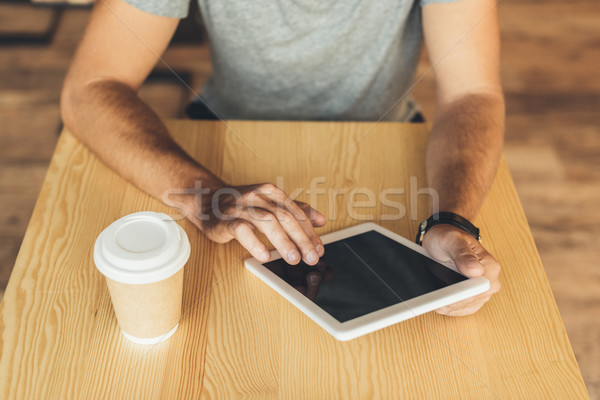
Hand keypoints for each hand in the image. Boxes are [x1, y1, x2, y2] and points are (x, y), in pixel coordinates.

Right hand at [187, 182, 325, 264]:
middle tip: (312, 257)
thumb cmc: (241, 205)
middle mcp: (258, 197)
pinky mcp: (226, 220)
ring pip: (267, 222)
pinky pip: (242, 230)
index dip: (310, 232)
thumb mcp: (269, 203)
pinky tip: (264, 256)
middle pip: (285, 217)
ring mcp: (242, 207)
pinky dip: (254, 243)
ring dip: (283, 241)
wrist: (206, 201)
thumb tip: (321, 220)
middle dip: (301, 238)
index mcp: (271, 192)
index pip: (296, 212)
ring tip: (294, 258)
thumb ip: (295, 210)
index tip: (319, 249)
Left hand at [422, 224, 500, 315]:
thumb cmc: (448, 237)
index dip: (459, 296)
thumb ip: (462, 253)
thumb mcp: (451, 239)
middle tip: (433, 299)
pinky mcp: (474, 297)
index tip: (443, 297)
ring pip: (467, 307)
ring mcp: (483, 290)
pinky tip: (440, 305)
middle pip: (471, 301)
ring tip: (434, 301)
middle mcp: (491, 280)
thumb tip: (476, 270)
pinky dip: (451, 309)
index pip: (477, 290)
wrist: (444, 240)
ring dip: (450, 307)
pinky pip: (464, 309)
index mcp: (490, 266)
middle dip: (452, 302)